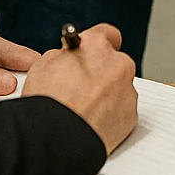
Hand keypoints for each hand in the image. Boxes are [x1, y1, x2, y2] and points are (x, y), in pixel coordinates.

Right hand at [25, 24, 136, 154]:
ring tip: (85, 110)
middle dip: (101, 73)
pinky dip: (112, 115)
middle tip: (82, 88)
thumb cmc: (47, 105)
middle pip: (114, 63)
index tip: (92, 54)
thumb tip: (68, 58)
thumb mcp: (44, 66)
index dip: (97, 45)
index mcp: (96, 45)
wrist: (55, 141)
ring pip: (119, 87)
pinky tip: (92, 123)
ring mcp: (127, 91)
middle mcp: (117, 64)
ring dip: (107, 95)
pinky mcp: (131, 116)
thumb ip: (63, 55)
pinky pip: (123, 110)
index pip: (107, 34)